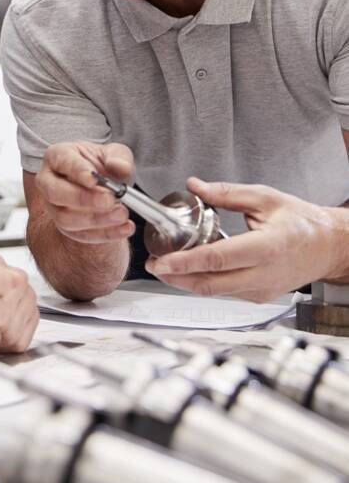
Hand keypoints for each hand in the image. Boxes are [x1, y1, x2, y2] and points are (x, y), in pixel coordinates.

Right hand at [35, 141, 136, 243]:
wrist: (104, 187)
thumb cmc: (103, 165)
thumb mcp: (115, 153)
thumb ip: (119, 157)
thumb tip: (120, 167)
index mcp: (57, 156)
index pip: (62, 162)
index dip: (77, 171)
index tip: (94, 179)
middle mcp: (48, 181)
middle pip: (55, 193)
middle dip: (82, 199)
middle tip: (109, 200)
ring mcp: (53, 206)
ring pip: (65, 218)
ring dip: (96, 219)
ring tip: (121, 214)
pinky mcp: (65, 227)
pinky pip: (80, 235)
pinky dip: (105, 234)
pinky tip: (124, 228)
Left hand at [146, 178, 348, 302]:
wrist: (329, 246)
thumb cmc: (301, 221)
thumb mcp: (265, 198)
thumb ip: (226, 193)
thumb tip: (195, 186)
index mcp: (267, 247)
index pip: (218, 259)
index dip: (186, 262)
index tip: (162, 260)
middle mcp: (264, 274)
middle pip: (211, 284)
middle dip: (176, 277)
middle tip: (153, 265)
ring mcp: (262, 290)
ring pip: (216, 292)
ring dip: (186, 281)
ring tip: (164, 267)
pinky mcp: (259, 296)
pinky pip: (225, 292)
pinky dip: (203, 282)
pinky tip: (188, 270)